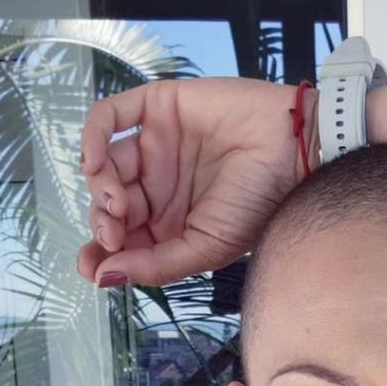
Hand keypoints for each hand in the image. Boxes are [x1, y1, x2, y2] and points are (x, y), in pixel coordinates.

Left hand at [76, 77, 317, 286]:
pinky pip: (110, 116)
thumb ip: (155, 265)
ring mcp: (156, 146)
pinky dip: (92, 137)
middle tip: (113, 233)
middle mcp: (159, 185)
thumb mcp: (206, 249)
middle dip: (103, 222)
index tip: (93, 267)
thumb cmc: (260, 204)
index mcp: (171, 222)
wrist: (294, 152)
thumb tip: (105, 278)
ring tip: (117, 203)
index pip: (124, 238)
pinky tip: (94, 162)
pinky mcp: (158, 107)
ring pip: (105, 163)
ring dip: (99, 186)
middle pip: (108, 203)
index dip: (101, 252)